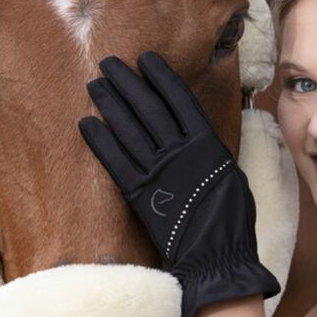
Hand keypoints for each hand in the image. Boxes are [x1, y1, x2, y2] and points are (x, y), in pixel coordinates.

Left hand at [78, 51, 279, 316]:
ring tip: (96, 85)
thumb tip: (198, 135)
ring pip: (129, 129)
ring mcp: (158, 171)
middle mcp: (181, 151)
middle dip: (127, 83)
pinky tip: (86, 124)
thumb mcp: (231, 175)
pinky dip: (100, 141)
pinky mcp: (139, 194)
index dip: (161, 78)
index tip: (145, 60)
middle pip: (148, 108)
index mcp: (207, 144)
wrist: (216, 257)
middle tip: (108, 63)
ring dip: (110, 104)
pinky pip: (115, 161)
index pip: (179, 100)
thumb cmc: (230, 220)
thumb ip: (210, 152)